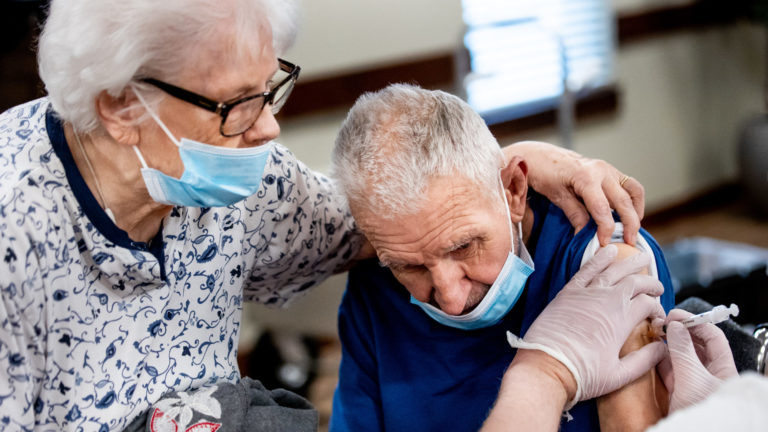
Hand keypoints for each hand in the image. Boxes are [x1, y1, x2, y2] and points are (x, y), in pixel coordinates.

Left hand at [504, 141, 643, 245]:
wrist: (541, 155)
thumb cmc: (545, 174)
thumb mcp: (557, 196)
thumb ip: (574, 214)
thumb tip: (585, 234)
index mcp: (586, 177)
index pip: (602, 208)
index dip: (605, 228)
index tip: (604, 243)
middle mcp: (601, 171)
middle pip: (623, 201)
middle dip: (629, 224)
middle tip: (629, 243)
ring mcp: (608, 169)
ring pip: (633, 191)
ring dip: (636, 211)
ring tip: (633, 230)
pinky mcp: (611, 171)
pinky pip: (630, 186)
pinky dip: (634, 201)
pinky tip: (631, 215)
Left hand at [507, 245, 665, 407]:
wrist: (546, 367)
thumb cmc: (582, 375)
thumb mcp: (620, 375)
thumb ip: (645, 360)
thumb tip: (663, 348)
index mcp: (622, 319)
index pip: (647, 303)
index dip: (656, 308)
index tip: (656, 318)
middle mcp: (606, 300)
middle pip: (635, 282)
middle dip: (650, 283)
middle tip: (658, 287)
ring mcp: (586, 294)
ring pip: (613, 270)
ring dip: (629, 263)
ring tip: (642, 256)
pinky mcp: (568, 293)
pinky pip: (586, 270)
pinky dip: (598, 258)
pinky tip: (608, 251)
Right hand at [657, 309, 737, 411]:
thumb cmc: (702, 412)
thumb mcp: (692, 378)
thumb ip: (683, 351)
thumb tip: (677, 326)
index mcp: (723, 368)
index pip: (712, 336)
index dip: (695, 322)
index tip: (675, 315)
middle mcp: (709, 373)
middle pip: (696, 344)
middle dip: (680, 331)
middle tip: (662, 322)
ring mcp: (693, 382)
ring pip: (681, 356)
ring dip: (668, 344)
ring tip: (655, 333)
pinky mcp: (679, 392)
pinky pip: (669, 370)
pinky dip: (660, 359)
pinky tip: (651, 352)